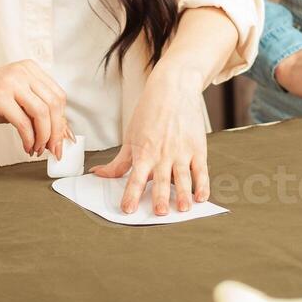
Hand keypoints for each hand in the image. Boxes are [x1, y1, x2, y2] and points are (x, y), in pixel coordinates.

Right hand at [0, 60, 71, 159]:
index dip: (62, 120)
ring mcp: (12, 82)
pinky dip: (29, 139)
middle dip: (57, 132)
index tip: (61, 140)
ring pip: (42, 113)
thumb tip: (58, 134)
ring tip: (37, 149)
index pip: (58, 96)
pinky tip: (26, 147)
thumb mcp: (15, 99)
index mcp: (31, 69)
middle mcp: (24, 72)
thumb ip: (35, 110)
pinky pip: (23, 122)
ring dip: (43, 137)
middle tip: (53, 150)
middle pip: (54, 104)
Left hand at [91, 66, 207, 215]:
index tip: (128, 209)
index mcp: (144, 152)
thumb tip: (98, 174)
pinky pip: (201, 171)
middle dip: (159, 197)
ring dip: (182, 194)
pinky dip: (202, 185)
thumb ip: (119, 161)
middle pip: (160, 180)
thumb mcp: (130, 137)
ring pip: (182, 177)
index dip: (131, 195)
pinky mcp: (197, 149)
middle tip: (159, 213)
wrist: (173, 89)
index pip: (134, 178)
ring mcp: (181, 152)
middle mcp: (162, 154)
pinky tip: (201, 197)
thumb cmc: (149, 112)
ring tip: (183, 209)